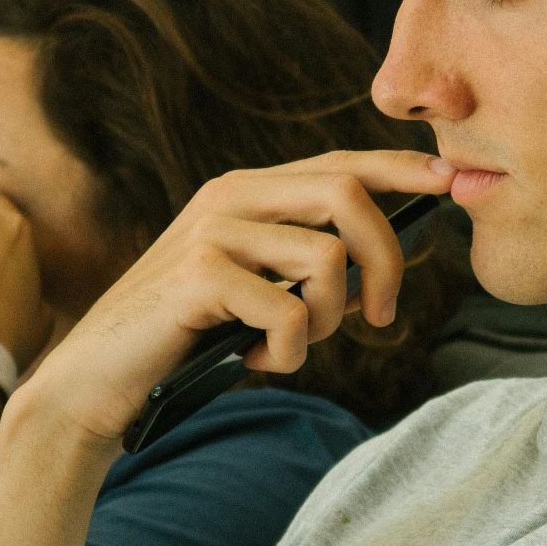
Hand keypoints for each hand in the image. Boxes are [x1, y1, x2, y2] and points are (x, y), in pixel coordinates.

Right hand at [19, 150, 456, 442]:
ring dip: (327, 321)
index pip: (339, 165)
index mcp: (246, 193)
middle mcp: (230, 198)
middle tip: (380, 318)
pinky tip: (258, 360)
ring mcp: (212, 233)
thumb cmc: (186, 340)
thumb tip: (376, 269)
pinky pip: (289, 311)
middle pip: (348, 196)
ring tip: (291, 345)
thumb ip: (299, 266)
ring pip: (326, 260)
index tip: (449, 184)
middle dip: (386, 260)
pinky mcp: (198, 277)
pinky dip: (289, 352)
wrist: (98, 381)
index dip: (400, 170)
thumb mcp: (251, 290)